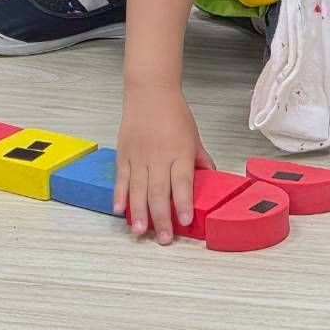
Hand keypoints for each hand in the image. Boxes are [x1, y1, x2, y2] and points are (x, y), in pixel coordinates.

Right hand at [114, 85, 214, 244]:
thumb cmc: (174, 112)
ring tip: (140, 232)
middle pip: (159, 191)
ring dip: (139, 212)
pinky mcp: (123, 153)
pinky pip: (121, 178)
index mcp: (180, 152)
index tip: (185, 221)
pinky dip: (119, 195)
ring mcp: (139, 155)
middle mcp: (159, 156)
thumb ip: (200, 159)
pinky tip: (119, 210)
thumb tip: (210, 178)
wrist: (149, 90)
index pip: (182, 182)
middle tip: (164, 239)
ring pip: (138, 189)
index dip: (183, 203)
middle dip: (161, 217)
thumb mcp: (193, 135)